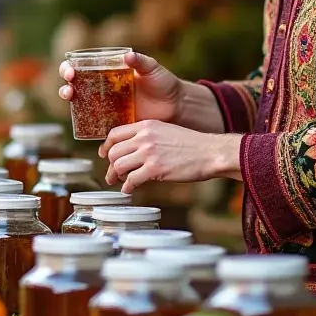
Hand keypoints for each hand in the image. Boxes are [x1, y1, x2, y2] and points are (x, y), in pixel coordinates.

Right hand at [58, 50, 183, 124]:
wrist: (175, 106)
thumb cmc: (163, 83)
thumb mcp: (152, 68)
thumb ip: (141, 62)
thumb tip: (127, 56)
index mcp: (108, 72)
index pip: (82, 67)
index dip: (70, 68)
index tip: (71, 71)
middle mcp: (102, 88)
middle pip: (75, 86)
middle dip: (65, 85)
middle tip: (69, 87)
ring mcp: (106, 106)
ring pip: (79, 104)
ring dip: (69, 100)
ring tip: (70, 97)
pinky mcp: (112, 122)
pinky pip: (94, 123)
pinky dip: (84, 123)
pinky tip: (81, 121)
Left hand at [101, 120, 241, 193]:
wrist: (210, 152)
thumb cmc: (191, 144)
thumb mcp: (165, 131)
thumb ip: (147, 136)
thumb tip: (131, 150)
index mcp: (146, 126)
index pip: (115, 134)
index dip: (106, 146)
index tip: (104, 155)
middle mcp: (144, 137)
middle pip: (114, 151)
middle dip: (110, 165)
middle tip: (112, 174)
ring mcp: (149, 152)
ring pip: (119, 165)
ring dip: (116, 176)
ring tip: (120, 182)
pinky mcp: (155, 169)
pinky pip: (132, 179)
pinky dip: (127, 186)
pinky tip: (129, 190)